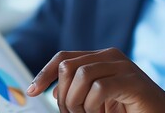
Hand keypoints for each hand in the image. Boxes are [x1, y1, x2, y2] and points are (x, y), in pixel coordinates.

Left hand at [27, 48, 164, 112]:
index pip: (64, 58)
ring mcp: (122, 66)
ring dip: (77, 102)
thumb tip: (53, 91)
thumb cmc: (129, 109)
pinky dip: (93, 107)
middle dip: (63, 95)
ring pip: (81, 76)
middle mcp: (110, 56)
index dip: (44, 73)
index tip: (32, 90)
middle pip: (68, 66)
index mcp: (100, 58)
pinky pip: (99, 89)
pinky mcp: (131, 80)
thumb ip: (77, 91)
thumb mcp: (96, 100)